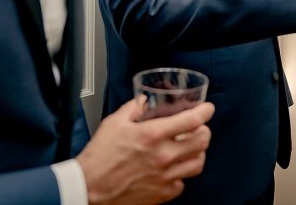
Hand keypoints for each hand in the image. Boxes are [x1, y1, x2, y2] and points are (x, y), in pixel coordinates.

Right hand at [77, 97, 212, 203]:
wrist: (88, 189)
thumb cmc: (99, 158)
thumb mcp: (114, 122)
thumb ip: (133, 108)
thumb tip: (143, 100)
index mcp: (153, 135)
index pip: (192, 120)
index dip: (205, 111)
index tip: (207, 109)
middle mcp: (163, 156)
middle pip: (202, 141)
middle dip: (204, 131)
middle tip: (199, 128)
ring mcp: (164, 177)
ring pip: (197, 163)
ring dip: (197, 153)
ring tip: (190, 148)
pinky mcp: (160, 195)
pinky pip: (182, 184)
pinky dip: (181, 176)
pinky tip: (173, 169)